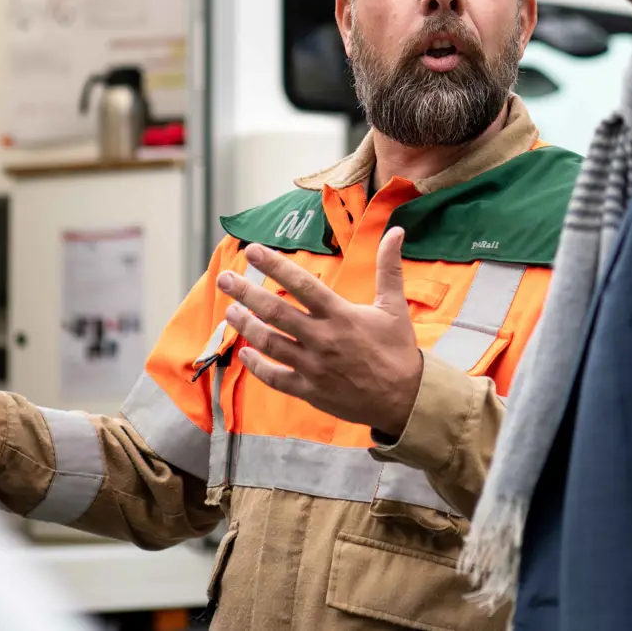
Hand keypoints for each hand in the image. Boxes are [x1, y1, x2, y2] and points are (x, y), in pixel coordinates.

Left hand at [217, 228, 421, 436]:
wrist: (405, 399)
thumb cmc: (398, 350)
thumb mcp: (394, 306)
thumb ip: (389, 267)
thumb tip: (396, 231)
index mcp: (341, 315)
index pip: (302, 284)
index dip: (275, 266)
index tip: (252, 250)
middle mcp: (322, 339)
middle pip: (275, 312)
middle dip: (246, 293)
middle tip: (225, 278)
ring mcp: (313, 367)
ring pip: (270, 343)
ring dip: (246, 326)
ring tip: (230, 311)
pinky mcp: (309, 390)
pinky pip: (275, 377)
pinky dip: (257, 366)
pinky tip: (244, 353)